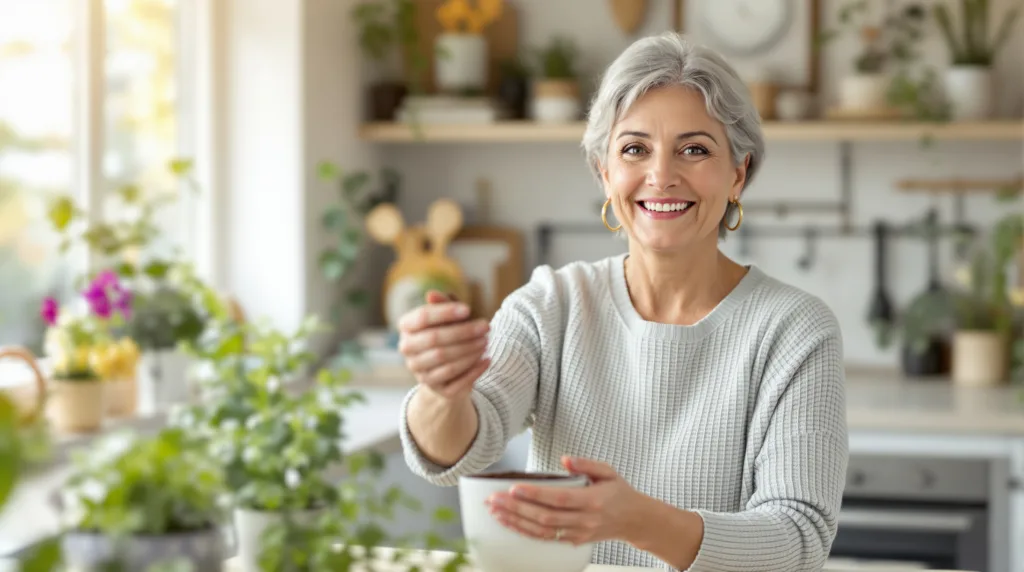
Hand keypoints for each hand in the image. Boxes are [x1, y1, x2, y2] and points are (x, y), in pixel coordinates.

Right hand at [398, 290, 489, 399]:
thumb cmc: (450, 334)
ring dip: (469, 350)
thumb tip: (432, 294)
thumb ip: (444, 305)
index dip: (445, 312)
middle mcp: (407, 350)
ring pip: (445, 360)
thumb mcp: (450, 317)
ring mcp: (419, 371)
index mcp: (407, 327)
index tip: (468, 309)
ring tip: (486, 342)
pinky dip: (474, 370)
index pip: (423, 317)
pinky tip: (487, 360)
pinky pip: (456, 380)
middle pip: (435, 339)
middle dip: (463, 332)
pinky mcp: (436, 389)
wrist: (451, 372)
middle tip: (485, 327)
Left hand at [485, 456, 644, 545]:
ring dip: (516, 522)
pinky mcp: (573, 541)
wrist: (634, 520)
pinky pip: (545, 538)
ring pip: (542, 531)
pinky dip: (525, 532)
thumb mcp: (609, 472)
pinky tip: (511, 523)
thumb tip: (566, 459)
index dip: (535, 495)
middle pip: (545, 516)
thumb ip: (587, 464)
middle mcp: (584, 520)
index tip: (514, 488)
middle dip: (517, 508)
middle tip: (494, 500)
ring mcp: (578, 533)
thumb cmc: (619, 493)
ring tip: (496, 512)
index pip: (559, 499)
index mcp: (592, 500)